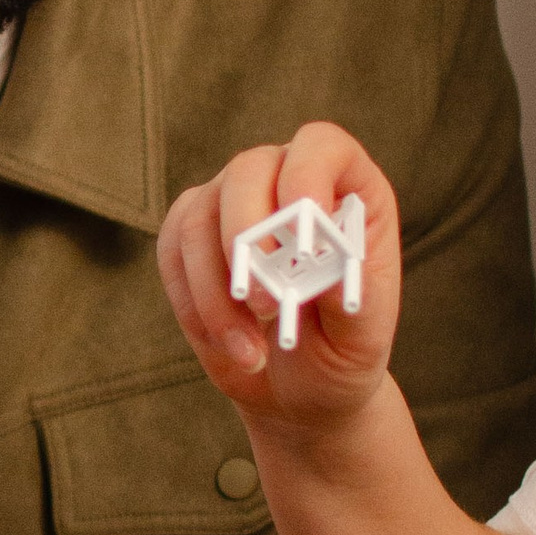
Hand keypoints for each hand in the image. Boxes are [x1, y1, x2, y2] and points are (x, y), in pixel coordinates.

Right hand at [157, 122, 398, 434]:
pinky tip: (225, 343)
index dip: (307, 175)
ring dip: (216, 291)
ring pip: (200, 218)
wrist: (300, 388)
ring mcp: (232, 202)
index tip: (302, 235)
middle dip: (246, 236)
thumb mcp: (363, 335)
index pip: (321, 146)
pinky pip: (172, 251)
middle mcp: (284, 180)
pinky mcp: (192, 234)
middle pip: (248, 170)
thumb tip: (332, 268)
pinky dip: (192, 303)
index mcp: (346, 190)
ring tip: (249, 351)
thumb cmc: (343, 350)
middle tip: (262, 302)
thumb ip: (352, 299)